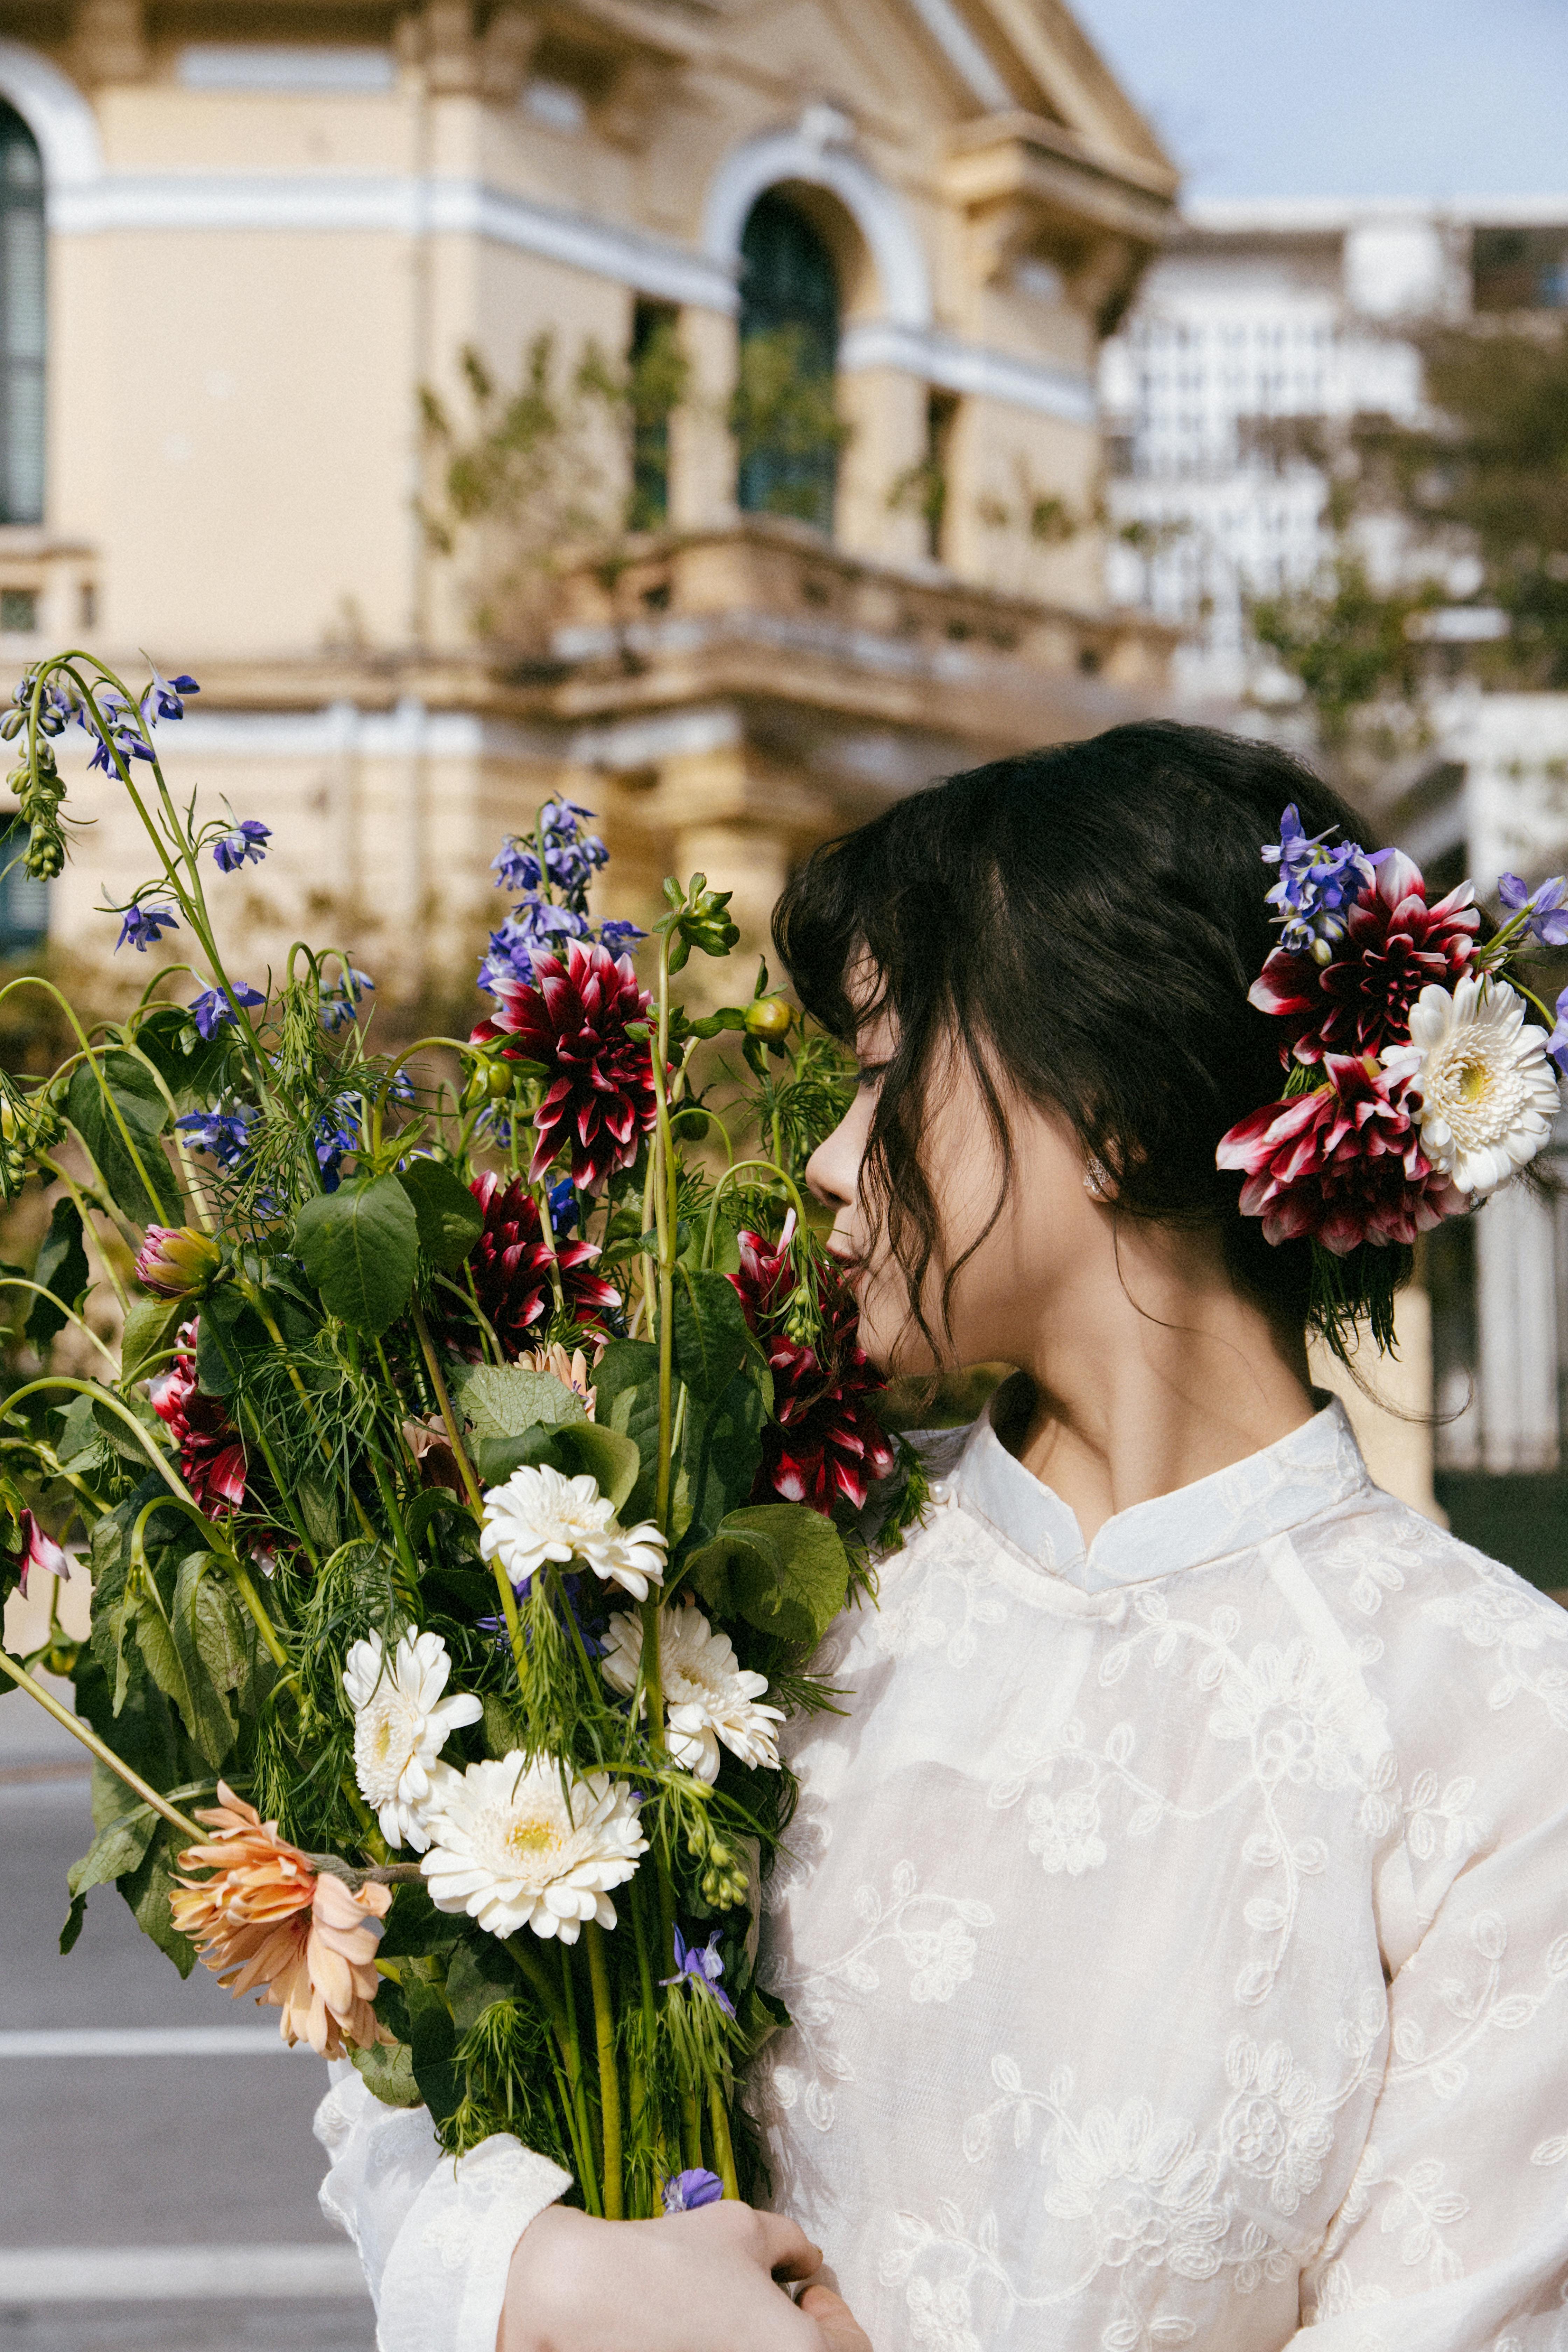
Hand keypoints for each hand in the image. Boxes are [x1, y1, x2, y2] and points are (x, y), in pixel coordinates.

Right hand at [498, 2200, 871, 2351]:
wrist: (584, 2295)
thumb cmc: (669, 2259)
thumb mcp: (743, 2229)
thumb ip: (791, 2245)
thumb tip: (810, 2261)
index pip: (851, 2351)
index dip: (836, 2317)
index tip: (811, 2293)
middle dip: (805, 2335)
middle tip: (783, 2305)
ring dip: (764, 2342)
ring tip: (738, 2317)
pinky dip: (729, 2349)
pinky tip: (710, 2333)